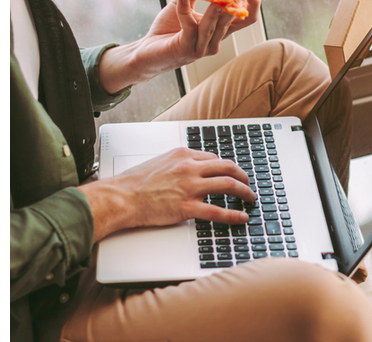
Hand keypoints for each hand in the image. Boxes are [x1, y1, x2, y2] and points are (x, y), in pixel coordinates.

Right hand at [79, 148, 255, 241]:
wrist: (121, 197)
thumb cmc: (135, 183)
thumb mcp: (160, 162)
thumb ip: (179, 163)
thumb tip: (192, 167)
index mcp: (183, 155)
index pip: (214, 158)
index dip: (226, 168)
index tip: (232, 174)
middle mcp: (189, 168)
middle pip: (228, 167)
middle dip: (243, 176)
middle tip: (248, 183)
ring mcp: (189, 187)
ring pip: (228, 185)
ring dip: (244, 192)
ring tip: (250, 198)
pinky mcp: (187, 207)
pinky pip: (218, 211)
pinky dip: (234, 215)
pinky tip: (242, 217)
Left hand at [97, 0, 261, 93]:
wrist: (148, 52)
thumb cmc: (168, 30)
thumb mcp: (185, 7)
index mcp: (220, 32)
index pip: (247, 19)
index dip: (253, 2)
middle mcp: (216, 41)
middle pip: (234, 19)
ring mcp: (203, 47)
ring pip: (214, 23)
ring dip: (215, 4)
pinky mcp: (187, 48)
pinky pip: (189, 25)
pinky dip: (185, 8)